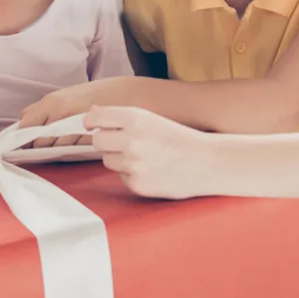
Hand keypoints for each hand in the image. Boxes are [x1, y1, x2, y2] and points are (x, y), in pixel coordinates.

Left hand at [21, 83, 109, 145]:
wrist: (128, 94)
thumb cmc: (96, 94)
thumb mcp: (65, 95)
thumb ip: (43, 108)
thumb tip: (23, 120)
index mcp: (52, 101)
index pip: (26, 124)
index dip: (22, 136)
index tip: (20, 143)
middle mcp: (60, 113)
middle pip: (38, 141)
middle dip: (38, 146)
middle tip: (43, 146)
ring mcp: (75, 126)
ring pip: (54, 148)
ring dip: (54, 149)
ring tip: (62, 144)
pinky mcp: (88, 138)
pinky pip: (70, 150)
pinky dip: (69, 150)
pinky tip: (74, 145)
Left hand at [84, 106, 219, 198]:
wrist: (207, 163)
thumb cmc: (178, 139)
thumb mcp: (151, 119)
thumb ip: (120, 116)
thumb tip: (91, 113)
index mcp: (136, 118)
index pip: (96, 119)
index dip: (92, 122)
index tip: (93, 126)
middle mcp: (132, 140)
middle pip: (98, 140)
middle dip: (106, 142)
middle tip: (122, 143)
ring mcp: (134, 164)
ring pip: (108, 160)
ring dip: (119, 159)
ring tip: (143, 157)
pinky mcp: (138, 184)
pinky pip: (122, 177)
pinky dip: (132, 174)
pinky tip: (151, 170)